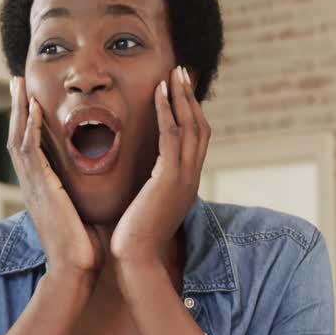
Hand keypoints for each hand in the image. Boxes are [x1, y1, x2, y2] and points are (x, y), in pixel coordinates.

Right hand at [8, 77, 106, 286]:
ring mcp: (33, 186)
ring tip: (20, 84)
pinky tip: (34, 110)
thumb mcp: (83, 212)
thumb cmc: (83, 248)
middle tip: (17, 80)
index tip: (32, 98)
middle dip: (18, 107)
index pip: (30, 146)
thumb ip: (84, 194)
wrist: (75, 271)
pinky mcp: (41, 189)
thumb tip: (100, 183)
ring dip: (20, 110)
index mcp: (42, 188)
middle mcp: (33, 184)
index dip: (29, 121)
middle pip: (18, 136)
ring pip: (19, 138)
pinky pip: (31, 153)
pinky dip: (31, 129)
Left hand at [110, 66, 209, 268]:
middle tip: (182, 72)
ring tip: (174, 73)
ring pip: (191, 127)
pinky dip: (167, 110)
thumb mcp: (148, 208)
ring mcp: (184, 178)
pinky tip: (158, 92)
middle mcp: (191, 178)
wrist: (136, 262)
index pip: (196, 141)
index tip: (181, 91)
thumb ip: (151, 190)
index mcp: (187, 184)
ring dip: (181, 97)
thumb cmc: (135, 240)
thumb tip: (144, 181)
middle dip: (191, 98)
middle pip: (200, 127)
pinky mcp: (169, 179)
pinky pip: (171, 136)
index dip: (191, 113)